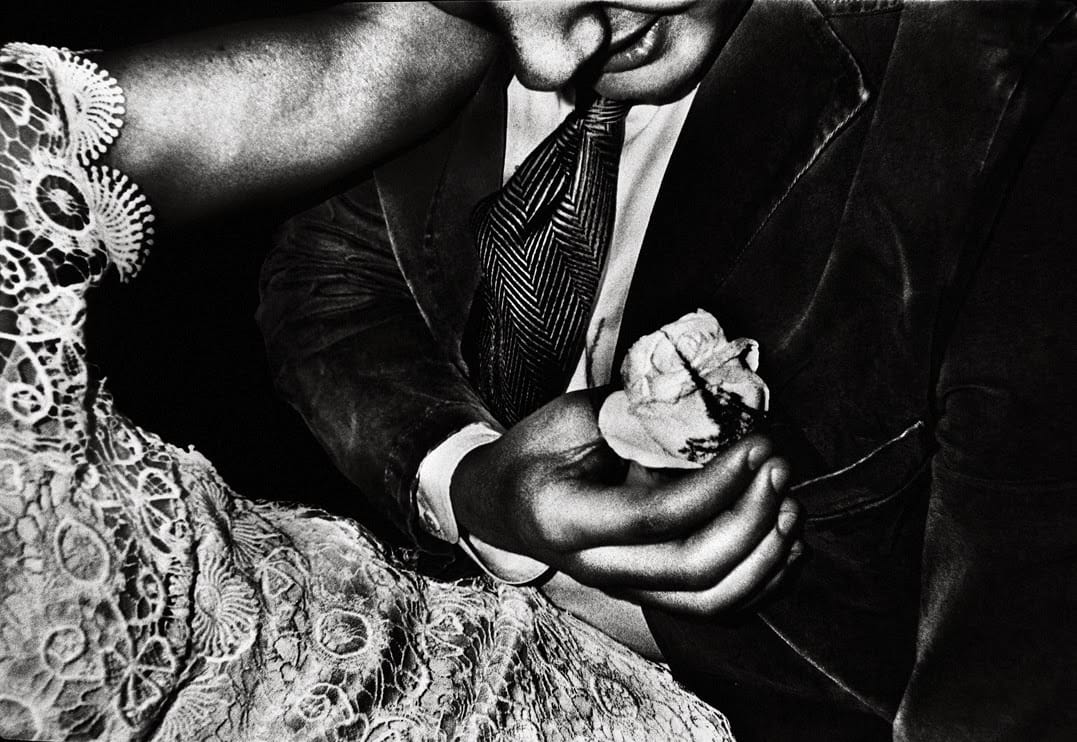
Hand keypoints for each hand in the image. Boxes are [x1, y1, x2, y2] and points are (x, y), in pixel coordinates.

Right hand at [451, 390, 801, 614]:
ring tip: (790, 505)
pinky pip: (715, 608)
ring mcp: (623, 589)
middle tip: (777, 468)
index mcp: (566, 518)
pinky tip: (785, 542)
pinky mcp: (647, 596)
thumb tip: (712, 405)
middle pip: (692, 568)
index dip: (716, 485)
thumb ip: (633, 415)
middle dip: (751, 519)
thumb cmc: (537, 450)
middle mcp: (595, 567)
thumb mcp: (572, 418)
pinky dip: (762, 581)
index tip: (754, 445)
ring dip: (765, 557)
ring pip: (711, 601)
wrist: (503, 503)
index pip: (654, 517)